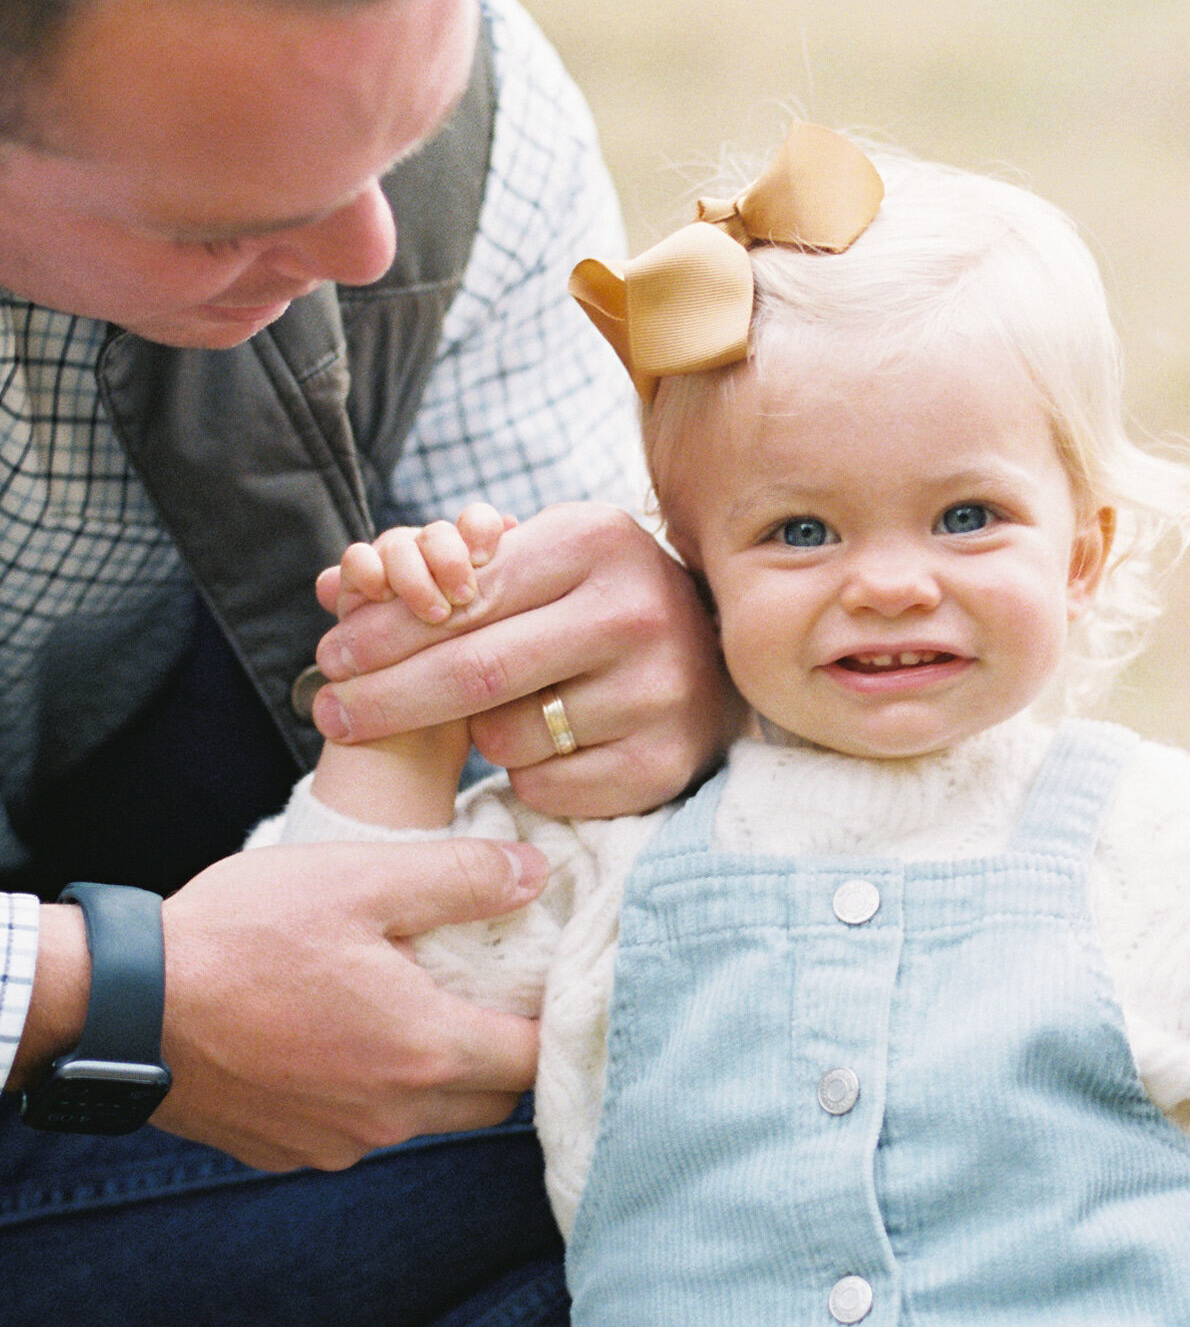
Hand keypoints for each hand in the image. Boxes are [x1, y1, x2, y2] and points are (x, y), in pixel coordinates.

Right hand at [150, 838, 546, 1169]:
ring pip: (426, 1118)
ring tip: (403, 1009)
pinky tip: (335, 1041)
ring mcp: (339, 1144)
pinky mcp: (291, 1152)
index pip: (535, 1059)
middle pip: (492, 1101)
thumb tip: (534, 875)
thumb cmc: (238, 936)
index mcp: (425, 1051)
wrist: (120, 1006)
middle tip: (480, 993)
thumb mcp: (356, 880)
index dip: (549, 1020)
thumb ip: (458, 878)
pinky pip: (359, 1131)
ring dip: (431, 1074)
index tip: (540, 984)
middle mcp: (393, 1116)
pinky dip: (366, 1094)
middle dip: (500, 1054)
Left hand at [311, 503, 743, 818]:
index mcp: (598, 541)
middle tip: (332, 714)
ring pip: (506, 737)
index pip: (461, 598)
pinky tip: (546, 750)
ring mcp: (658, 692)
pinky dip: (523, 776)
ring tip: (496, 720)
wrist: (720, 661)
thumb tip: (342, 583)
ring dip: (476, 739)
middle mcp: (637, 611)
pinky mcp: (663, 762)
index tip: (332, 659)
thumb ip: (462, 567)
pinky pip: (545, 785)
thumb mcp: (549, 556)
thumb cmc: (601, 602)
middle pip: (473, 673)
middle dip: (385, 698)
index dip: (383, 635)